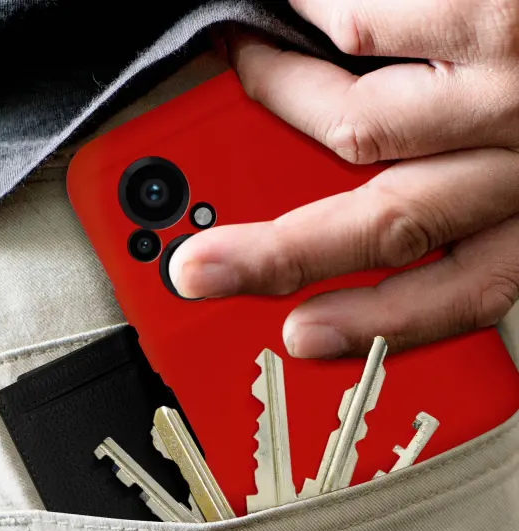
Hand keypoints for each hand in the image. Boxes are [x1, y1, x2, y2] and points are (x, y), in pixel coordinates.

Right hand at [170, 0, 518, 357]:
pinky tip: (297, 15)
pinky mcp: (499, 12)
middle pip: (380, 228)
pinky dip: (316, 20)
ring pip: (355, 124)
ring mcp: (509, 88)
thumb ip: (466, 203)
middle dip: (275, 255)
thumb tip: (361, 206)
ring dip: (280, 96)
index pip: (452, 295)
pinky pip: (369, 22)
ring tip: (247, 64)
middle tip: (203, 267)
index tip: (302, 338)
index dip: (368, 327)